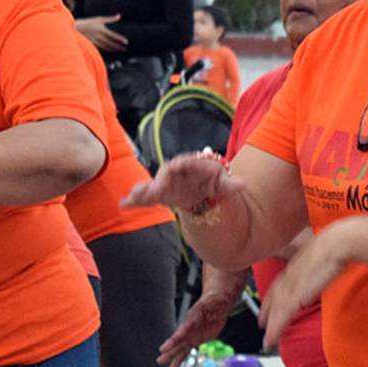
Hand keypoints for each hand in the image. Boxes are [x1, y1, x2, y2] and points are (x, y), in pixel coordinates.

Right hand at [75, 15, 127, 51]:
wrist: (75, 27)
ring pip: (106, 47)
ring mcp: (94, 41)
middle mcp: (98, 36)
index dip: (120, 39)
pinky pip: (100, 48)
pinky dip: (106, 50)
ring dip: (113, 49)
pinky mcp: (91, 44)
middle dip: (118, 47)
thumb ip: (110, 19)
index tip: (126, 42)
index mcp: (101, 29)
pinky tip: (110, 51)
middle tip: (124, 49)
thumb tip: (119, 16)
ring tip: (118, 51)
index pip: (113, 35)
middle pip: (110, 43)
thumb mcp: (99, 19)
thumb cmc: (89, 22)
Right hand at [121, 152, 245, 210]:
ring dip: (142, 191)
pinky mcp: (159, 194)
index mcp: (190, 164)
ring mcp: (165, 183)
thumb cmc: (213, 181)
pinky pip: (146, 196)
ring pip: (152, 185)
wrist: (203, 188)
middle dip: (158, 182)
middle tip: (153, 191)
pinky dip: (135, 200)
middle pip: (165, 174)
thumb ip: (231, 184)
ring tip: (133, 197)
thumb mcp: (223, 183)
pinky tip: (124, 204)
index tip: (175, 166)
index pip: (185, 162)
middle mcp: (174, 171)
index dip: (180, 164)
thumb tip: (243, 185)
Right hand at [157, 286, 239, 366]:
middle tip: (161, 357)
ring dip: (172, 356)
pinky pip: (186, 351)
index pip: (185, 328)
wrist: (216, 305)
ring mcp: (191, 335)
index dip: (178, 336)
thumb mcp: (214, 300)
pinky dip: (180, 359)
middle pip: (179, 340)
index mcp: (193, 317)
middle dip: (170, 349)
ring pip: (180, 347)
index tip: (172, 342)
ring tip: (161, 362)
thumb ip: (213, 303)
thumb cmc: (214, 301)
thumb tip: (219, 302)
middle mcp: (189, 328)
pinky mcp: (195, 340)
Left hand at [258, 220, 350, 348]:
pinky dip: (275, 329)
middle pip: (275, 295)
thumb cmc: (340, 244)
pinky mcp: (297, 295)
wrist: (339, 243)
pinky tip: (271, 339)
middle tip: (262, 323)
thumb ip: (324, 260)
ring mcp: (292, 284)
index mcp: (299, 262)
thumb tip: (331, 263)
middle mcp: (291, 273)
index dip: (274, 294)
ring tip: (268, 339)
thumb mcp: (328, 251)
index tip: (269, 303)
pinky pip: (282, 315)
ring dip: (271, 325)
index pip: (282, 281)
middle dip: (268, 310)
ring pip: (277, 308)